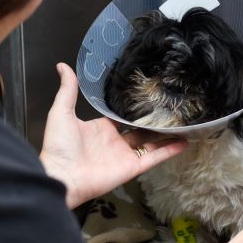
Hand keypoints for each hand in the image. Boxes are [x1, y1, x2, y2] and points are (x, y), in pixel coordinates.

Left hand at [40, 63, 187, 207]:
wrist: (62, 175)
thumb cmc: (59, 146)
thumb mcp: (62, 112)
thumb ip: (68, 90)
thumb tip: (63, 66)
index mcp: (101, 128)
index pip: (121, 117)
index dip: (134, 108)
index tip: (148, 96)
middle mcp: (115, 142)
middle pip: (140, 129)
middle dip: (154, 121)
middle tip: (170, 108)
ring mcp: (125, 155)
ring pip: (151, 143)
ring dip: (166, 135)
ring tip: (183, 124)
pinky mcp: (132, 167)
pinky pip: (155, 157)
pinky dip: (170, 150)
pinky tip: (184, 142)